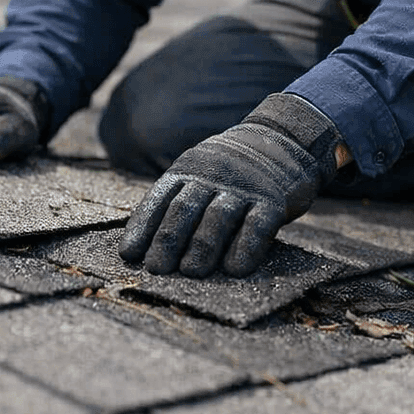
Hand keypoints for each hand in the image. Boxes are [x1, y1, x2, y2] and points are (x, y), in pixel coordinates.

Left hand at [119, 93, 340, 277]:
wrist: (283, 141)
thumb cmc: (231, 173)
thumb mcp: (200, 173)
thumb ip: (179, 200)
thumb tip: (146, 248)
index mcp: (188, 169)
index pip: (160, 198)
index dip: (143, 226)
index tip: (129, 254)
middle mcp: (213, 174)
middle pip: (185, 208)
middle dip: (168, 240)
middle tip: (157, 269)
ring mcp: (244, 185)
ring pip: (218, 216)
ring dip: (203, 246)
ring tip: (191, 272)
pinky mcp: (273, 199)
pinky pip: (257, 224)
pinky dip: (246, 247)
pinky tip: (235, 269)